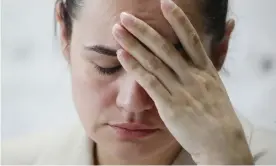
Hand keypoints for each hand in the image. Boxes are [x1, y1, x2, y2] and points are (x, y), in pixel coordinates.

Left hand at [112, 0, 252, 163]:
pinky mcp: (170, 106)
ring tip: (118, 31)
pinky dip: (135, 68)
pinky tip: (122, 56)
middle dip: (144, 30)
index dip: (178, 19)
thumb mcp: (216, 84)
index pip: (190, 39)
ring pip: (154, 62)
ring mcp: (181, 91)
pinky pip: (150, 83)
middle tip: (126, 16)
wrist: (221, 143)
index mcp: (205, 69)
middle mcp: (192, 76)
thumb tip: (216, 37)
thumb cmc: (217, 113)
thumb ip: (212, 60)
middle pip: (165, 48)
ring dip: (134, 45)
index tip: (164, 3)